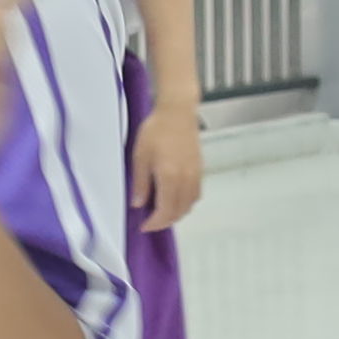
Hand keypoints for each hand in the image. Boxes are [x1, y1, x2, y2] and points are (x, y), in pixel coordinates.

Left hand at [131, 97, 204, 230]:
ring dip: (176, 213)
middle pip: (179, 212)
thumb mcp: (140, 157)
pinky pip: (195, 194)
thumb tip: (138, 203)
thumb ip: (140, 183)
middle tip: (150, 222)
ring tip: (161, 211)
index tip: (144, 226)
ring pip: (189, 205)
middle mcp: (186, 180)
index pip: (165, 212)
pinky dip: (185, 203)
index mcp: (170, 178)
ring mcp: (195, 175)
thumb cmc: (157, 130)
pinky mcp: (200, 169)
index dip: (154, 223)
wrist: (177, 112)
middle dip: (164, 221)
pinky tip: (175, 198)